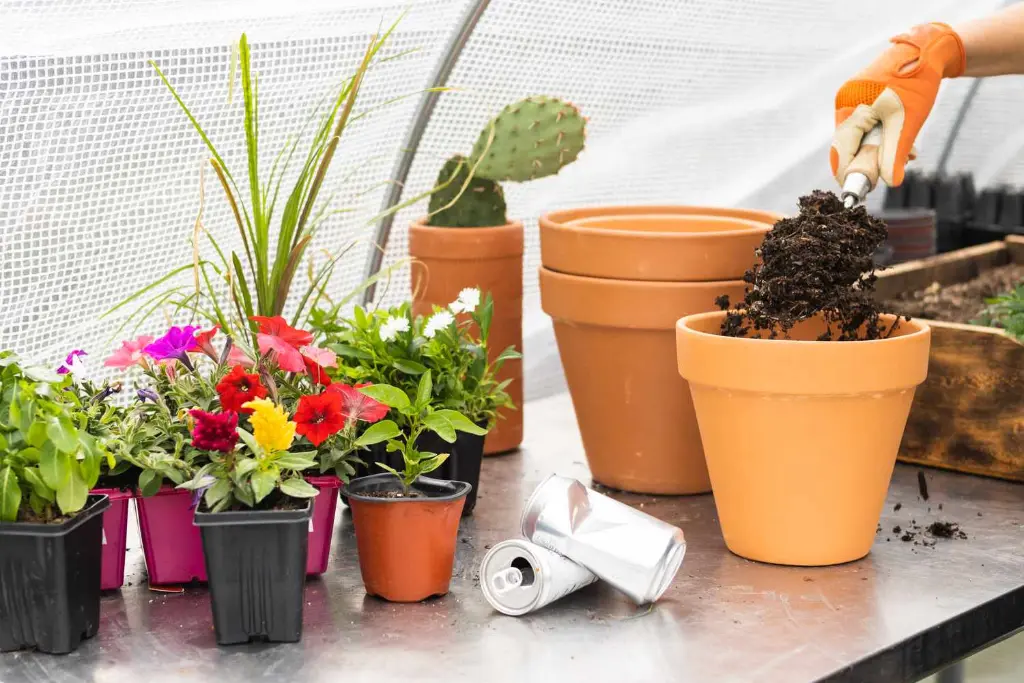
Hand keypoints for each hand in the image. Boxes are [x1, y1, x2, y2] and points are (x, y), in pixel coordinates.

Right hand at [831, 23, 965, 187]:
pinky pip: (866, 125)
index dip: (852, 174)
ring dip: (882, 148)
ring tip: (909, 151)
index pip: (841, 153)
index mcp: (848, 109)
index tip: (867, 190)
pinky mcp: (861, 97)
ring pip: (860, 137)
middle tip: (900, 165)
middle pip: (850, 146)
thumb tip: (889, 183)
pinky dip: (882, 135)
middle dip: (873, 159)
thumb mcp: (907, 123)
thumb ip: (895, 155)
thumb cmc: (917, 83)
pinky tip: (902, 136)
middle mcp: (844, 104)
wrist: (928, 48)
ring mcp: (851, 99)